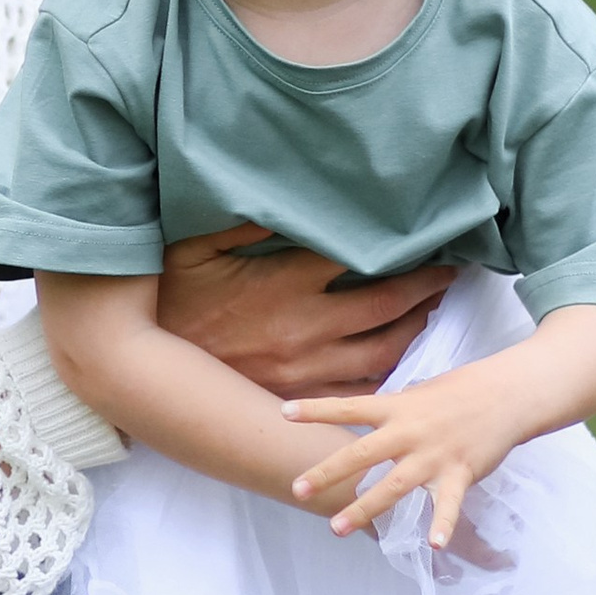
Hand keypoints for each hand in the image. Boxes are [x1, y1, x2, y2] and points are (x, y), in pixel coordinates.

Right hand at [157, 224, 451, 402]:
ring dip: (414, 328)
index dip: (396, 246)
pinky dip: (386, 375)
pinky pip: (360, 391)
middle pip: (387, 304)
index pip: (357, 257)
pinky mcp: (301, 396)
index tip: (422, 235)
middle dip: (425, 287)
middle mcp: (308, 325)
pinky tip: (398, 360)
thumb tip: (281, 198)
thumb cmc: (171, 300)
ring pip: (384, 350)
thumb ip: (241, 220)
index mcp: (288, 282)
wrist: (147, 366)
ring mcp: (309, 367)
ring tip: (430, 310)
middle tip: (448, 273)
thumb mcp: (195, 247)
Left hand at [284, 358, 532, 548]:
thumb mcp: (415, 394)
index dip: (316, 409)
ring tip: (336, 528)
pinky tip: (433, 545)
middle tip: (295, 489)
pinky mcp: (460, 473)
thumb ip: (388, 411)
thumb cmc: (458, 392)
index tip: (283, 413)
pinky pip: (448, 504)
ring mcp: (433, 455)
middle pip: (360, 453)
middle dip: (327, 472)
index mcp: (396, 408)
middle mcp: (409, 432)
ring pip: (393, 486)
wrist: (505, 394)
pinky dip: (442, 525)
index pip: (348, 407)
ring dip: (364, 508)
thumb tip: (359, 418)